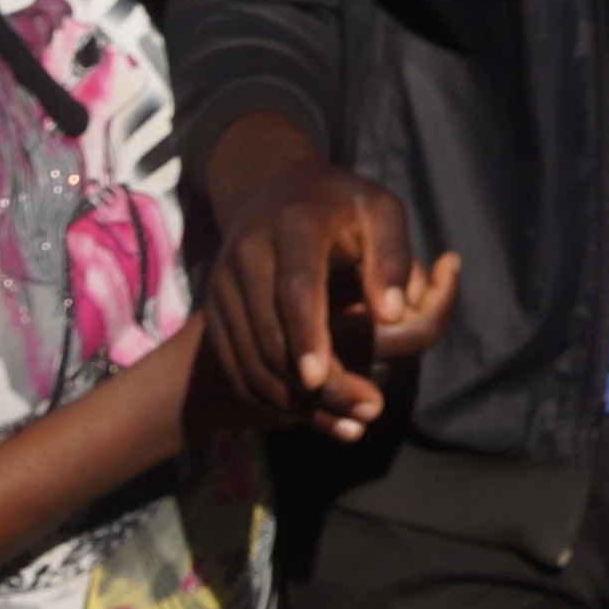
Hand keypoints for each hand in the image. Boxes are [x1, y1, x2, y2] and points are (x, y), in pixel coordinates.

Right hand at [198, 142, 463, 441]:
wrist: (267, 186)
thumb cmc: (341, 203)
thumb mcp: (379, 210)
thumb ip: (391, 257)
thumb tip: (393, 315)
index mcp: (295, 224)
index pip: (296, 287)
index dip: (307, 334)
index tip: (320, 379)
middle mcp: (249, 253)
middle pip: (269, 332)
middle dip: (308, 382)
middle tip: (362, 411)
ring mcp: (224, 282)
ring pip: (249, 356)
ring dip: (292, 398)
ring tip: (347, 422)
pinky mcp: (215, 308)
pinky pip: (237, 362)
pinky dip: (271, 394)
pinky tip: (311, 414)